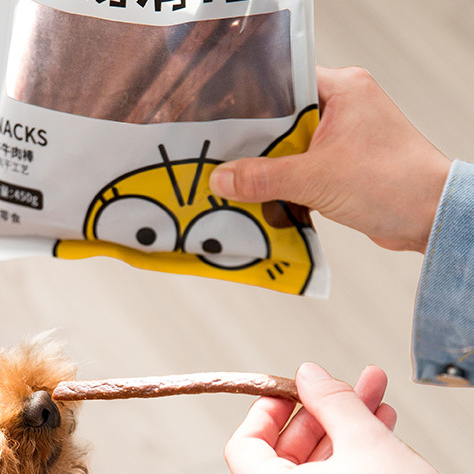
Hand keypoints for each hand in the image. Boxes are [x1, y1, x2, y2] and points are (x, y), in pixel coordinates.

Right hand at [209, 67, 451, 252]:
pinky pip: (301, 170)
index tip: (219, 121)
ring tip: (234, 180)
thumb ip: (263, 178)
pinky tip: (261, 198)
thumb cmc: (390, 183)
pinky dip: (284, 185)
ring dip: (268, 169)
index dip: (250, 102)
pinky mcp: (343, 166)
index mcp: (342, 89)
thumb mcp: (315, 179)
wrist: (427, 218)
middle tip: (220, 157)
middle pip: (282, 120)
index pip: (283, 83)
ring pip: (290, 148)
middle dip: (253, 143)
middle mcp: (344, 107)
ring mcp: (344, 138)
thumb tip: (220, 179)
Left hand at [224, 363, 473, 473]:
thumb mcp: (366, 441)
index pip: (245, 445)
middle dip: (321, 418)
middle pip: (281, 459)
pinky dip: (343, 472)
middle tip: (353, 387)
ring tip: (376, 405)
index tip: (294, 389)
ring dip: (340, 439)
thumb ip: (331, 400)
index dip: (268, 410)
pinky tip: (377, 440)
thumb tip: (308, 375)